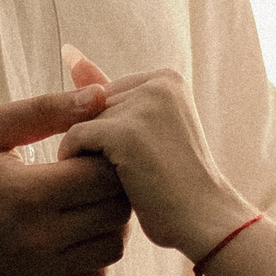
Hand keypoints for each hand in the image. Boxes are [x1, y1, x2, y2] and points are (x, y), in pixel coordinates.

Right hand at [0, 88, 133, 275]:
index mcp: (26, 195)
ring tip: (79, 202)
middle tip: (83, 172)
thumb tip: (100, 94)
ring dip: (107, 222)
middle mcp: (38, 241)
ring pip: (111, 250)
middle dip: (111, 186)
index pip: (105, 176)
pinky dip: (94, 259)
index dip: (103, 155)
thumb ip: (45, 110)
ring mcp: (37, 273)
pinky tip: (71, 235)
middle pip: (116, 213)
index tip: (80, 148)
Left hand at [62, 68, 253, 263]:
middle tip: (137, 174)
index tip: (142, 161)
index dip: (112, 135)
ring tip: (126, 180)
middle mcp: (158, 82)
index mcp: (168, 78)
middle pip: (94, 108)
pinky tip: (97, 183)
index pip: (107, 97)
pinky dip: (77, 162)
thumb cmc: (175, 184)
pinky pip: (74, 138)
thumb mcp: (148, 130)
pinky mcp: (126, 131)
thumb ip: (111, 94)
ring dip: (90, 155)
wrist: (207, 223)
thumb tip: (69, 52)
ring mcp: (144, 105)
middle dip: (101, 145)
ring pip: (82, 123)